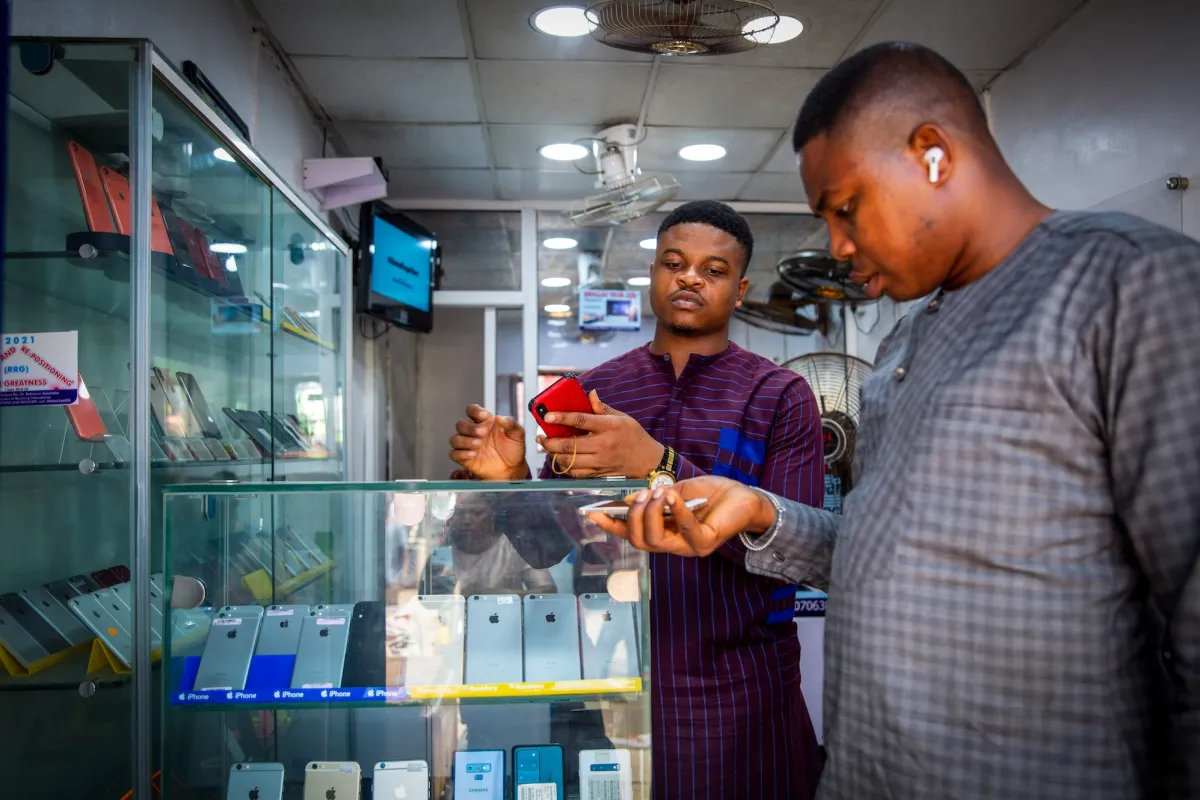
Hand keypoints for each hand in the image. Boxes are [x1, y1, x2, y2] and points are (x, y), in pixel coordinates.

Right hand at [449, 405, 527, 480]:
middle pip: (460, 424)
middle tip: (483, 433)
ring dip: (465, 441)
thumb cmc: (513, 450)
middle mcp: (474, 432)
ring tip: (478, 444)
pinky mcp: (465, 459)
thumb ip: (511, 424)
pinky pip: (454, 454)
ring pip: (455, 439)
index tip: (484, 416)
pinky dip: (461, 453)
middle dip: (470, 428)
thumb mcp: (517, 434)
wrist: (512, 469)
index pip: (472, 410)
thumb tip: (500, 418)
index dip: (475, 411)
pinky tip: (473, 454)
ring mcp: (468, 445)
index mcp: (484, 422)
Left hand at [537, 391, 663, 478]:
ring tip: (546, 447)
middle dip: (550, 442)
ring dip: (554, 455)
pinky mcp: (599, 473)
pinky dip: (565, 468)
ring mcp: (600, 461)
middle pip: (570, 445)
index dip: (561, 418)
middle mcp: (603, 445)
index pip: (580, 420)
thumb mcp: (622, 417)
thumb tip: (589, 394)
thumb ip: (602, 408)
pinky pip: (576, 473)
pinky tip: (559, 460)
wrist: (647, 460)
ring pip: (570, 462)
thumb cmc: (634, 435)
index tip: (547, 416)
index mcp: (608, 427)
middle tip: (540, 436)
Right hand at [586, 476, 775, 556]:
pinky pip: (685, 532)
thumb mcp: (676, 490)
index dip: (610, 525)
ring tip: (658, 493)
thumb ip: (654, 497)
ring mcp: (688, 547)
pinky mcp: (705, 543)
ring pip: (655, 541)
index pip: (630, 533)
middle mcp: (672, 544)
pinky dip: (677, 512)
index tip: (591, 513)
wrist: (743, 496)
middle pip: (638, 541)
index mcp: (662, 531)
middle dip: (633, 516)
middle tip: (641, 494)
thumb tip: (627, 499)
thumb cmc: (711, 494)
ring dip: (651, 514)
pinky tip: (673, 496)